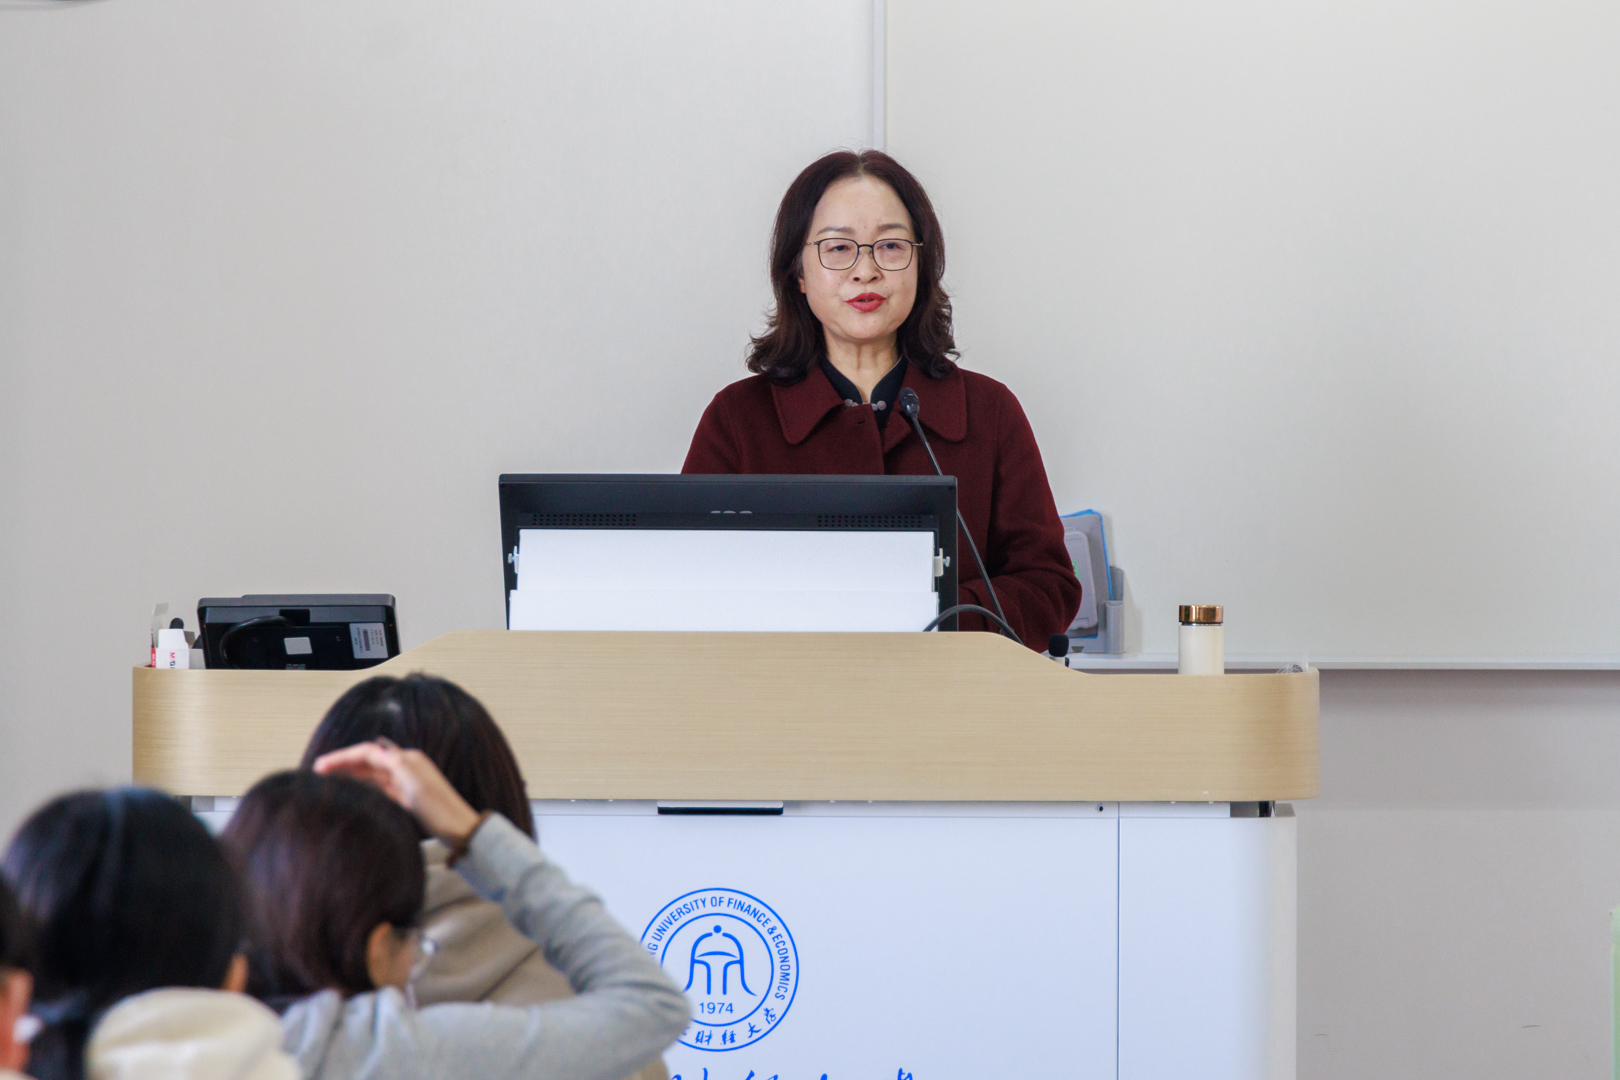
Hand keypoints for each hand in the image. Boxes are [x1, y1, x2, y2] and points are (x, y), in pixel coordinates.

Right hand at [313, 740, 482, 844]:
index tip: (320, 766)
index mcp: (407, 759)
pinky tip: (351, 790)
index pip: (368, 752)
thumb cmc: (438, 808)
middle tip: (316, 772)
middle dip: (343, 764)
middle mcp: (405, 766)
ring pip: (371, 773)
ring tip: (326, 780)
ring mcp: (405, 782)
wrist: (459, 830)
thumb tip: (376, 748)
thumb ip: (395, 764)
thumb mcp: (415, 785)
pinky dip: (362, 786)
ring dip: (350, 774)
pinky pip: (378, 787)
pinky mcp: (405, 797)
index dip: (343, 757)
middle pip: (368, 761)